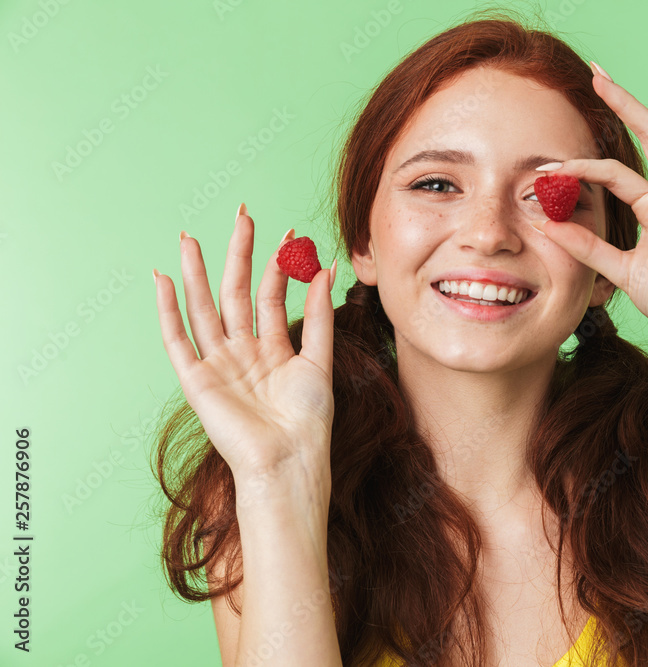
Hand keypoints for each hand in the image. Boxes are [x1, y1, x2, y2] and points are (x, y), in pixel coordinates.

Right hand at [153, 204, 336, 482]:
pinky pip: (177, 339)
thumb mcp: (319, 359)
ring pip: (203, 308)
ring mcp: (218, 364)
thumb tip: (325, 267)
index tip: (290, 232)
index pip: (271, 295)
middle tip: (243, 214)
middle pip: (235, 292)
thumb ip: (318, 314)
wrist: (288, 460)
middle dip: (238, 253)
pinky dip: (167, 310)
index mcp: (273, 349)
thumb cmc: (308, 420)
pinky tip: (163, 279)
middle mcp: (243, 352)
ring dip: (197, 273)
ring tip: (190, 238)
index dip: (279, 264)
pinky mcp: (196, 381)